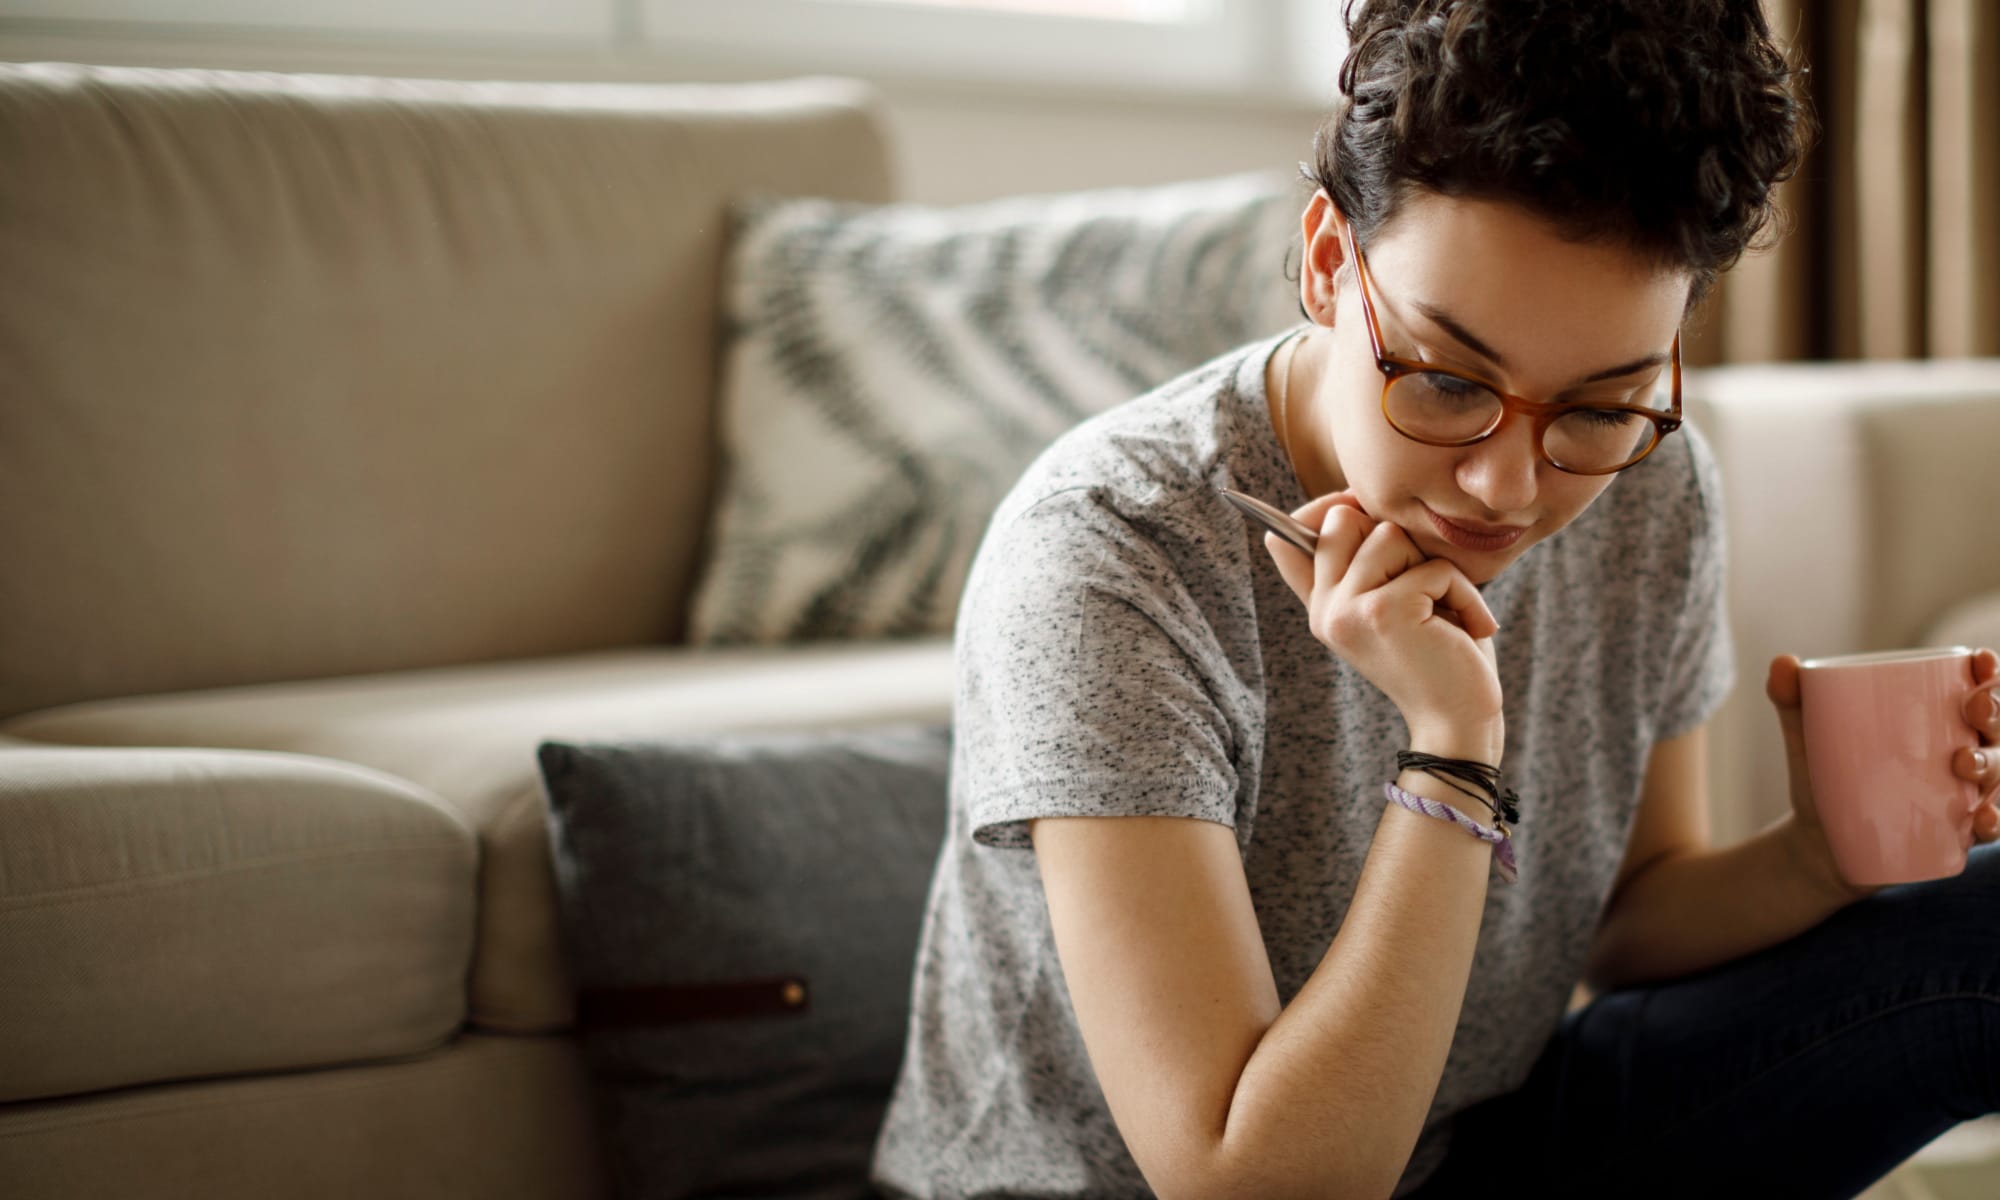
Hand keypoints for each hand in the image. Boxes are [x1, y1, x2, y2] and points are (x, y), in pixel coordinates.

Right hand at [1264, 491, 1502, 758]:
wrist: (1459, 720)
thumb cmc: (1437, 656)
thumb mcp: (1391, 606)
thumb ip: (1358, 567)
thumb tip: (1326, 510)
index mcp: (1321, 607)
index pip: (1288, 538)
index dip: (1325, 509)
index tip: (1358, 508)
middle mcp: (1324, 609)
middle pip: (1344, 518)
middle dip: (1396, 538)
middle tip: (1421, 584)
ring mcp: (1346, 611)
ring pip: (1389, 535)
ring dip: (1435, 568)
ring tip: (1446, 610)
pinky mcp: (1382, 612)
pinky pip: (1432, 567)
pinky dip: (1463, 593)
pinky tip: (1469, 628)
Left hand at [1766, 648, 1999, 905]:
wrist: (1815, 843)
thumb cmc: (1825, 776)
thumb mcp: (1807, 737)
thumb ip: (1793, 700)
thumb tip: (1782, 662)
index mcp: (1935, 718)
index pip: (1976, 687)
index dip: (1990, 672)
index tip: (1980, 662)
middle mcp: (1961, 751)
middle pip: (1996, 727)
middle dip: (1996, 713)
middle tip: (1974, 712)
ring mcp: (1964, 793)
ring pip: (1999, 773)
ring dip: (1994, 765)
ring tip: (1963, 764)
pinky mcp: (1957, 832)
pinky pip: (1990, 825)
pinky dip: (1992, 820)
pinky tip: (1980, 819)